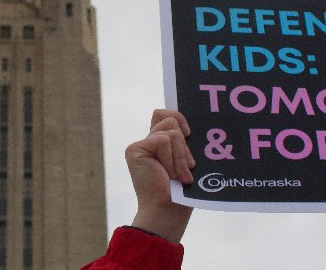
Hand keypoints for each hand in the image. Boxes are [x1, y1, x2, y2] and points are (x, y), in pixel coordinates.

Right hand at [125, 109, 195, 242]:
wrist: (168, 210)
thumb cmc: (181, 191)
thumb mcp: (186, 161)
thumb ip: (184, 141)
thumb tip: (190, 126)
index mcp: (160, 143)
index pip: (167, 114)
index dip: (180, 118)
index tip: (189, 134)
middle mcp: (148, 141)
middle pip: (171, 118)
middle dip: (184, 145)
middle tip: (187, 167)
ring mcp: (140, 145)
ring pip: (171, 131)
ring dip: (180, 156)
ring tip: (178, 176)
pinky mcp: (135, 149)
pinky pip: (163, 140)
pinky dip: (171, 159)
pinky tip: (168, 174)